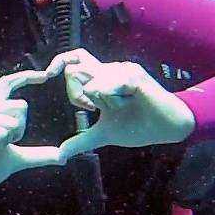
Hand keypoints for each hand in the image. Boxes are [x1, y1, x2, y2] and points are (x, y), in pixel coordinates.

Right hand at [0, 69, 66, 199]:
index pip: (9, 84)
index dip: (27, 77)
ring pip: (12, 122)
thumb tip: (62, 156)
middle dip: (19, 131)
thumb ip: (37, 155)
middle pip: (20, 106)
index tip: (46, 75)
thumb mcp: (16, 159)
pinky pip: (0, 133)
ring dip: (6, 141)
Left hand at [45, 49, 195, 158]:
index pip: (74, 61)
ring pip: (91, 85)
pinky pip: (107, 86)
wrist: (168, 127)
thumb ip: (81, 141)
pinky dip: (114, 101)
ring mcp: (121, 70)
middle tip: (94, 108)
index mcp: (101, 79)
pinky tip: (129, 103)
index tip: (46, 74)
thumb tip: (60, 154)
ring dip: (104, 103)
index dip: (59, 63)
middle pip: (74, 71)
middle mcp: (109, 69)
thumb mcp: (103, 135)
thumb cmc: (139, 126)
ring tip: (123, 106)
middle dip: (77, 96)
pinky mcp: (133, 75)